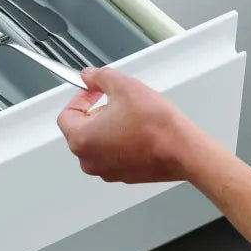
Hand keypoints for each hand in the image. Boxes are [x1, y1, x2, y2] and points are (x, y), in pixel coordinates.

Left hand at [56, 67, 193, 182]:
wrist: (184, 150)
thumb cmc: (156, 125)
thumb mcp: (124, 86)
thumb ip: (99, 77)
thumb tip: (89, 76)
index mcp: (81, 139)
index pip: (66, 115)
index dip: (80, 98)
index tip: (92, 91)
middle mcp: (89, 160)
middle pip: (80, 129)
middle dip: (95, 112)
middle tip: (113, 100)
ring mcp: (106, 171)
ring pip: (97, 143)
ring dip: (107, 127)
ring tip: (129, 115)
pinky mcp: (123, 175)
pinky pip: (112, 155)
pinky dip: (119, 142)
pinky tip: (137, 131)